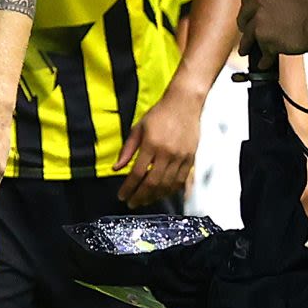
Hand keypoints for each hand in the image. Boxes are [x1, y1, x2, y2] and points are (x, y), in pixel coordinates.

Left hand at [115, 83, 201, 206]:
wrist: (184, 104)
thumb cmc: (159, 114)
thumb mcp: (138, 129)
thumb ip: (127, 150)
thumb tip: (116, 168)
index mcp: (151, 145)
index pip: (137, 173)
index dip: (128, 188)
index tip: (121, 196)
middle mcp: (167, 153)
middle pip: (152, 183)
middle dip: (140, 197)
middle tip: (132, 203)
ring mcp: (181, 157)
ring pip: (167, 185)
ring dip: (155, 196)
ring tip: (144, 201)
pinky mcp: (191, 158)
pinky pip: (181, 180)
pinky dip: (171, 190)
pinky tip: (162, 194)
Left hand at [235, 0, 307, 57]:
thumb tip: (273, 6)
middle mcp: (261, 3)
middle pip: (243, 12)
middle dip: (243, 22)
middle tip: (245, 28)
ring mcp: (260, 23)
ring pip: (247, 36)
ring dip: (246, 44)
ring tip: (245, 50)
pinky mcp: (264, 40)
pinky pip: (261, 52)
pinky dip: (264, 58)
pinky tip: (264, 61)